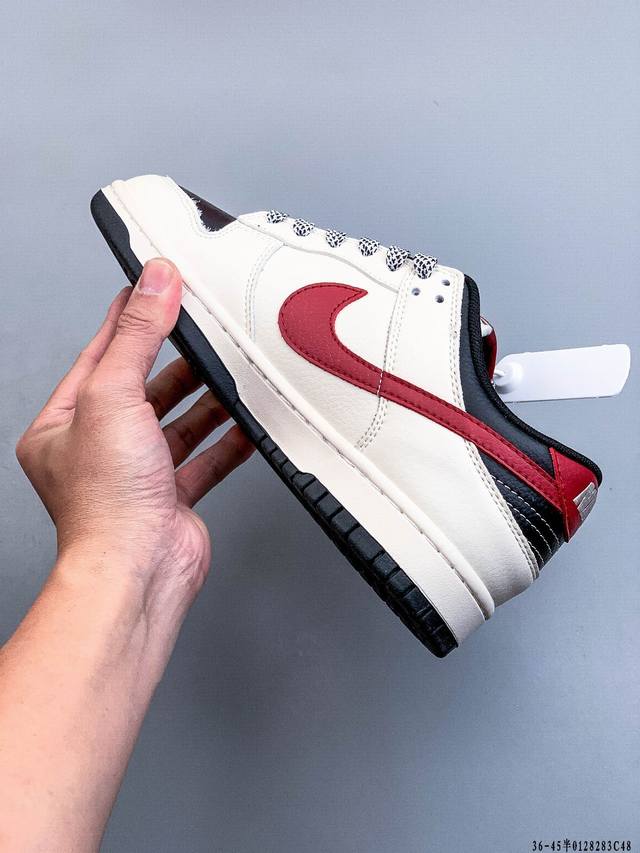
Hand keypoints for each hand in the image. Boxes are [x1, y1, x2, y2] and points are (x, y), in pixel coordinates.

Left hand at [16, 258, 253, 608]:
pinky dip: (226, 442)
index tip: (152, 290)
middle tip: (203, 332)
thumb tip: (154, 284)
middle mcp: (96, 450)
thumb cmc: (105, 501)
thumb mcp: (113, 396)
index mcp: (63, 425)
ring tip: (229, 374)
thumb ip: (137, 337)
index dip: (127, 321)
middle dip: (175, 363)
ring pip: (176, 425)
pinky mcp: (171, 497)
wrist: (137, 569)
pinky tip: (245, 425)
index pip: (98, 357)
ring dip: (205, 402)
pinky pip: (204, 460)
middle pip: (141, 390)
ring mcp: (136, 475)